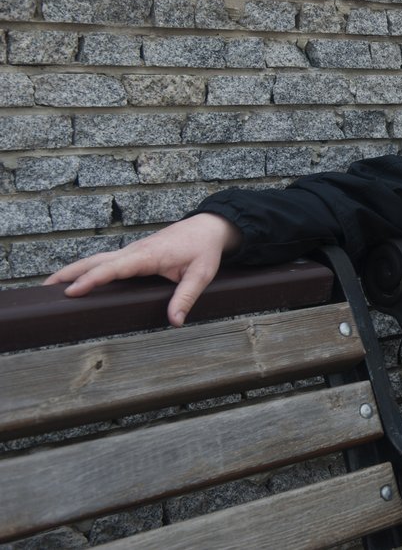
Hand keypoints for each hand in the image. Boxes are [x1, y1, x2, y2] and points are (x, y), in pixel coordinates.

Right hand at [45, 213, 241, 326]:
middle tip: (45, 290)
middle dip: (70, 274)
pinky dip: (88, 268)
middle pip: (95, 261)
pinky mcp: (134, 254)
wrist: (207, 227)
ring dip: (74, 270)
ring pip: (98, 260)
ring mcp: (132, 251)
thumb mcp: (201, 275)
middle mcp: (134, 251)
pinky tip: (78, 279)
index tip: (71, 292)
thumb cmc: (203, 250)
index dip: (92, 280)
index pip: (114, 268)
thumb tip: (175, 322)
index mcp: (147, 256)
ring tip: (51, 286)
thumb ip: (186, 297)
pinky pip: (106, 261)